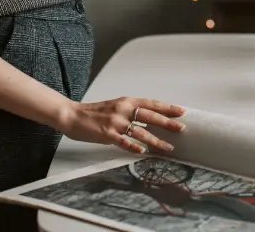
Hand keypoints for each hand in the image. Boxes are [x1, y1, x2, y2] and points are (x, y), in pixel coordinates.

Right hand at [57, 96, 185, 154]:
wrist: (72, 115)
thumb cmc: (95, 112)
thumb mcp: (116, 106)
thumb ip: (130, 111)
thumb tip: (149, 117)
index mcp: (126, 102)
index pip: (151, 104)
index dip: (167, 108)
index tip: (181, 111)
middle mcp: (123, 110)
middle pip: (150, 116)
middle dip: (167, 123)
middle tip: (182, 128)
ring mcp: (115, 122)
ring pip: (140, 131)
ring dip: (155, 140)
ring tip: (168, 147)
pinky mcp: (106, 134)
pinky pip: (123, 141)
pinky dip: (133, 147)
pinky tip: (142, 152)